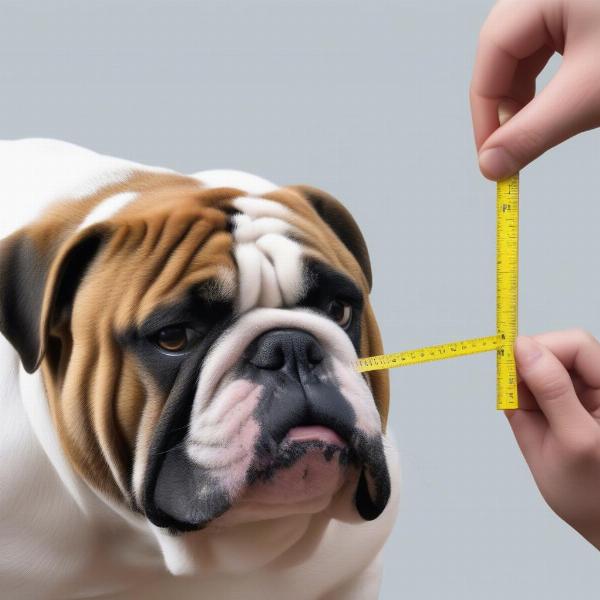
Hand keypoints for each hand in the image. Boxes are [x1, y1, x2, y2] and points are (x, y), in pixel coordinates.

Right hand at [470, 0, 599, 179]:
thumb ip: (534, 132)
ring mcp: (566, 0)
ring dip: (527, 95)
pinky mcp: (583, 10)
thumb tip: (491, 166)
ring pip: (527, 51)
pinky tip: (558, 102)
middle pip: (505, 50)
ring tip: (538, 127)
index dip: (486, 109)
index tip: (491, 154)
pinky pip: (550, 46)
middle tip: (512, 145)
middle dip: (507, 103)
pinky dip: (550, 81)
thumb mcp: (588, 93)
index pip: (493, 51)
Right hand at [507, 330, 599, 549]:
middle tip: (515, 397)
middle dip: (529, 368)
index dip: (543, 348)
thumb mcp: (572, 440)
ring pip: (539, 367)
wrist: (596, 521)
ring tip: (530, 420)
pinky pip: (531, 387)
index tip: (510, 362)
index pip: (576, 346)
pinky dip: (520, 400)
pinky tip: (531, 421)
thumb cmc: (593, 492)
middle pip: (557, 350)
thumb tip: (524, 348)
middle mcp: (595, 386)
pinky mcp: (558, 403)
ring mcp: (577, 394)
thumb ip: (550, 391)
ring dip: (523, 387)